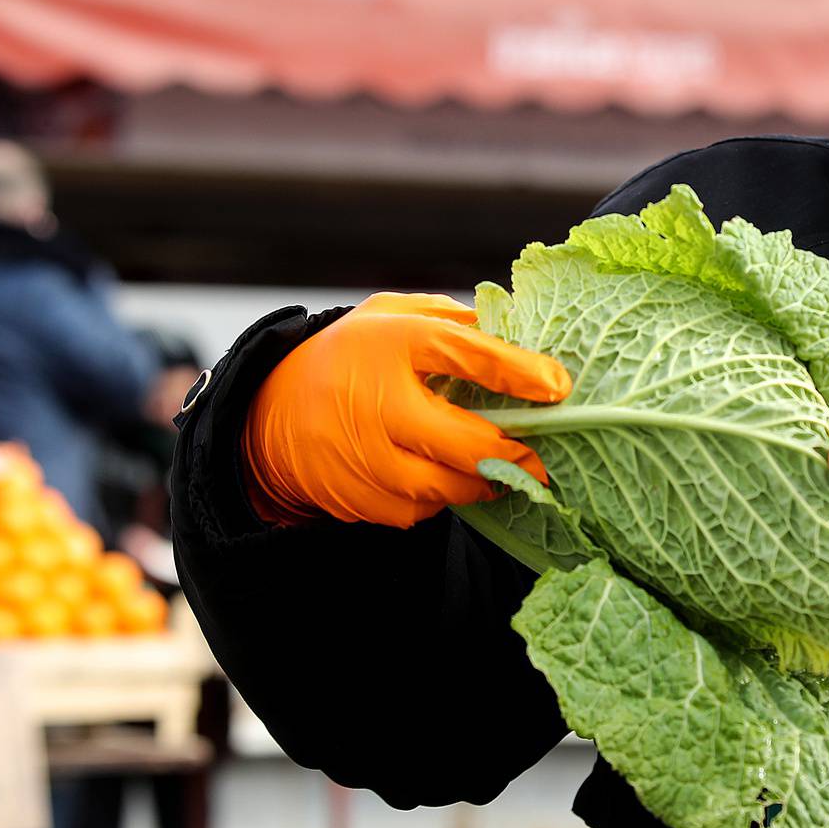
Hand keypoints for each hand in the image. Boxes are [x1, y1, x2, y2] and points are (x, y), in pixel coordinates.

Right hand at [243, 293, 571, 527]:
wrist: (269, 408)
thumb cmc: (351, 355)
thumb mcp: (391, 316)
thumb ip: (451, 321)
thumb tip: (519, 332)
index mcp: (390, 343)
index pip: (466, 355)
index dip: (518, 371)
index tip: (559, 385)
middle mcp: (375, 401)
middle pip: (464, 442)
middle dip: (515, 453)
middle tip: (543, 458)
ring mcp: (362, 456)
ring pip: (446, 486)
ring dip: (483, 483)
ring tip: (506, 474)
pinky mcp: (355, 497)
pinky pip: (418, 511)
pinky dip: (442, 499)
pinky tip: (450, 482)